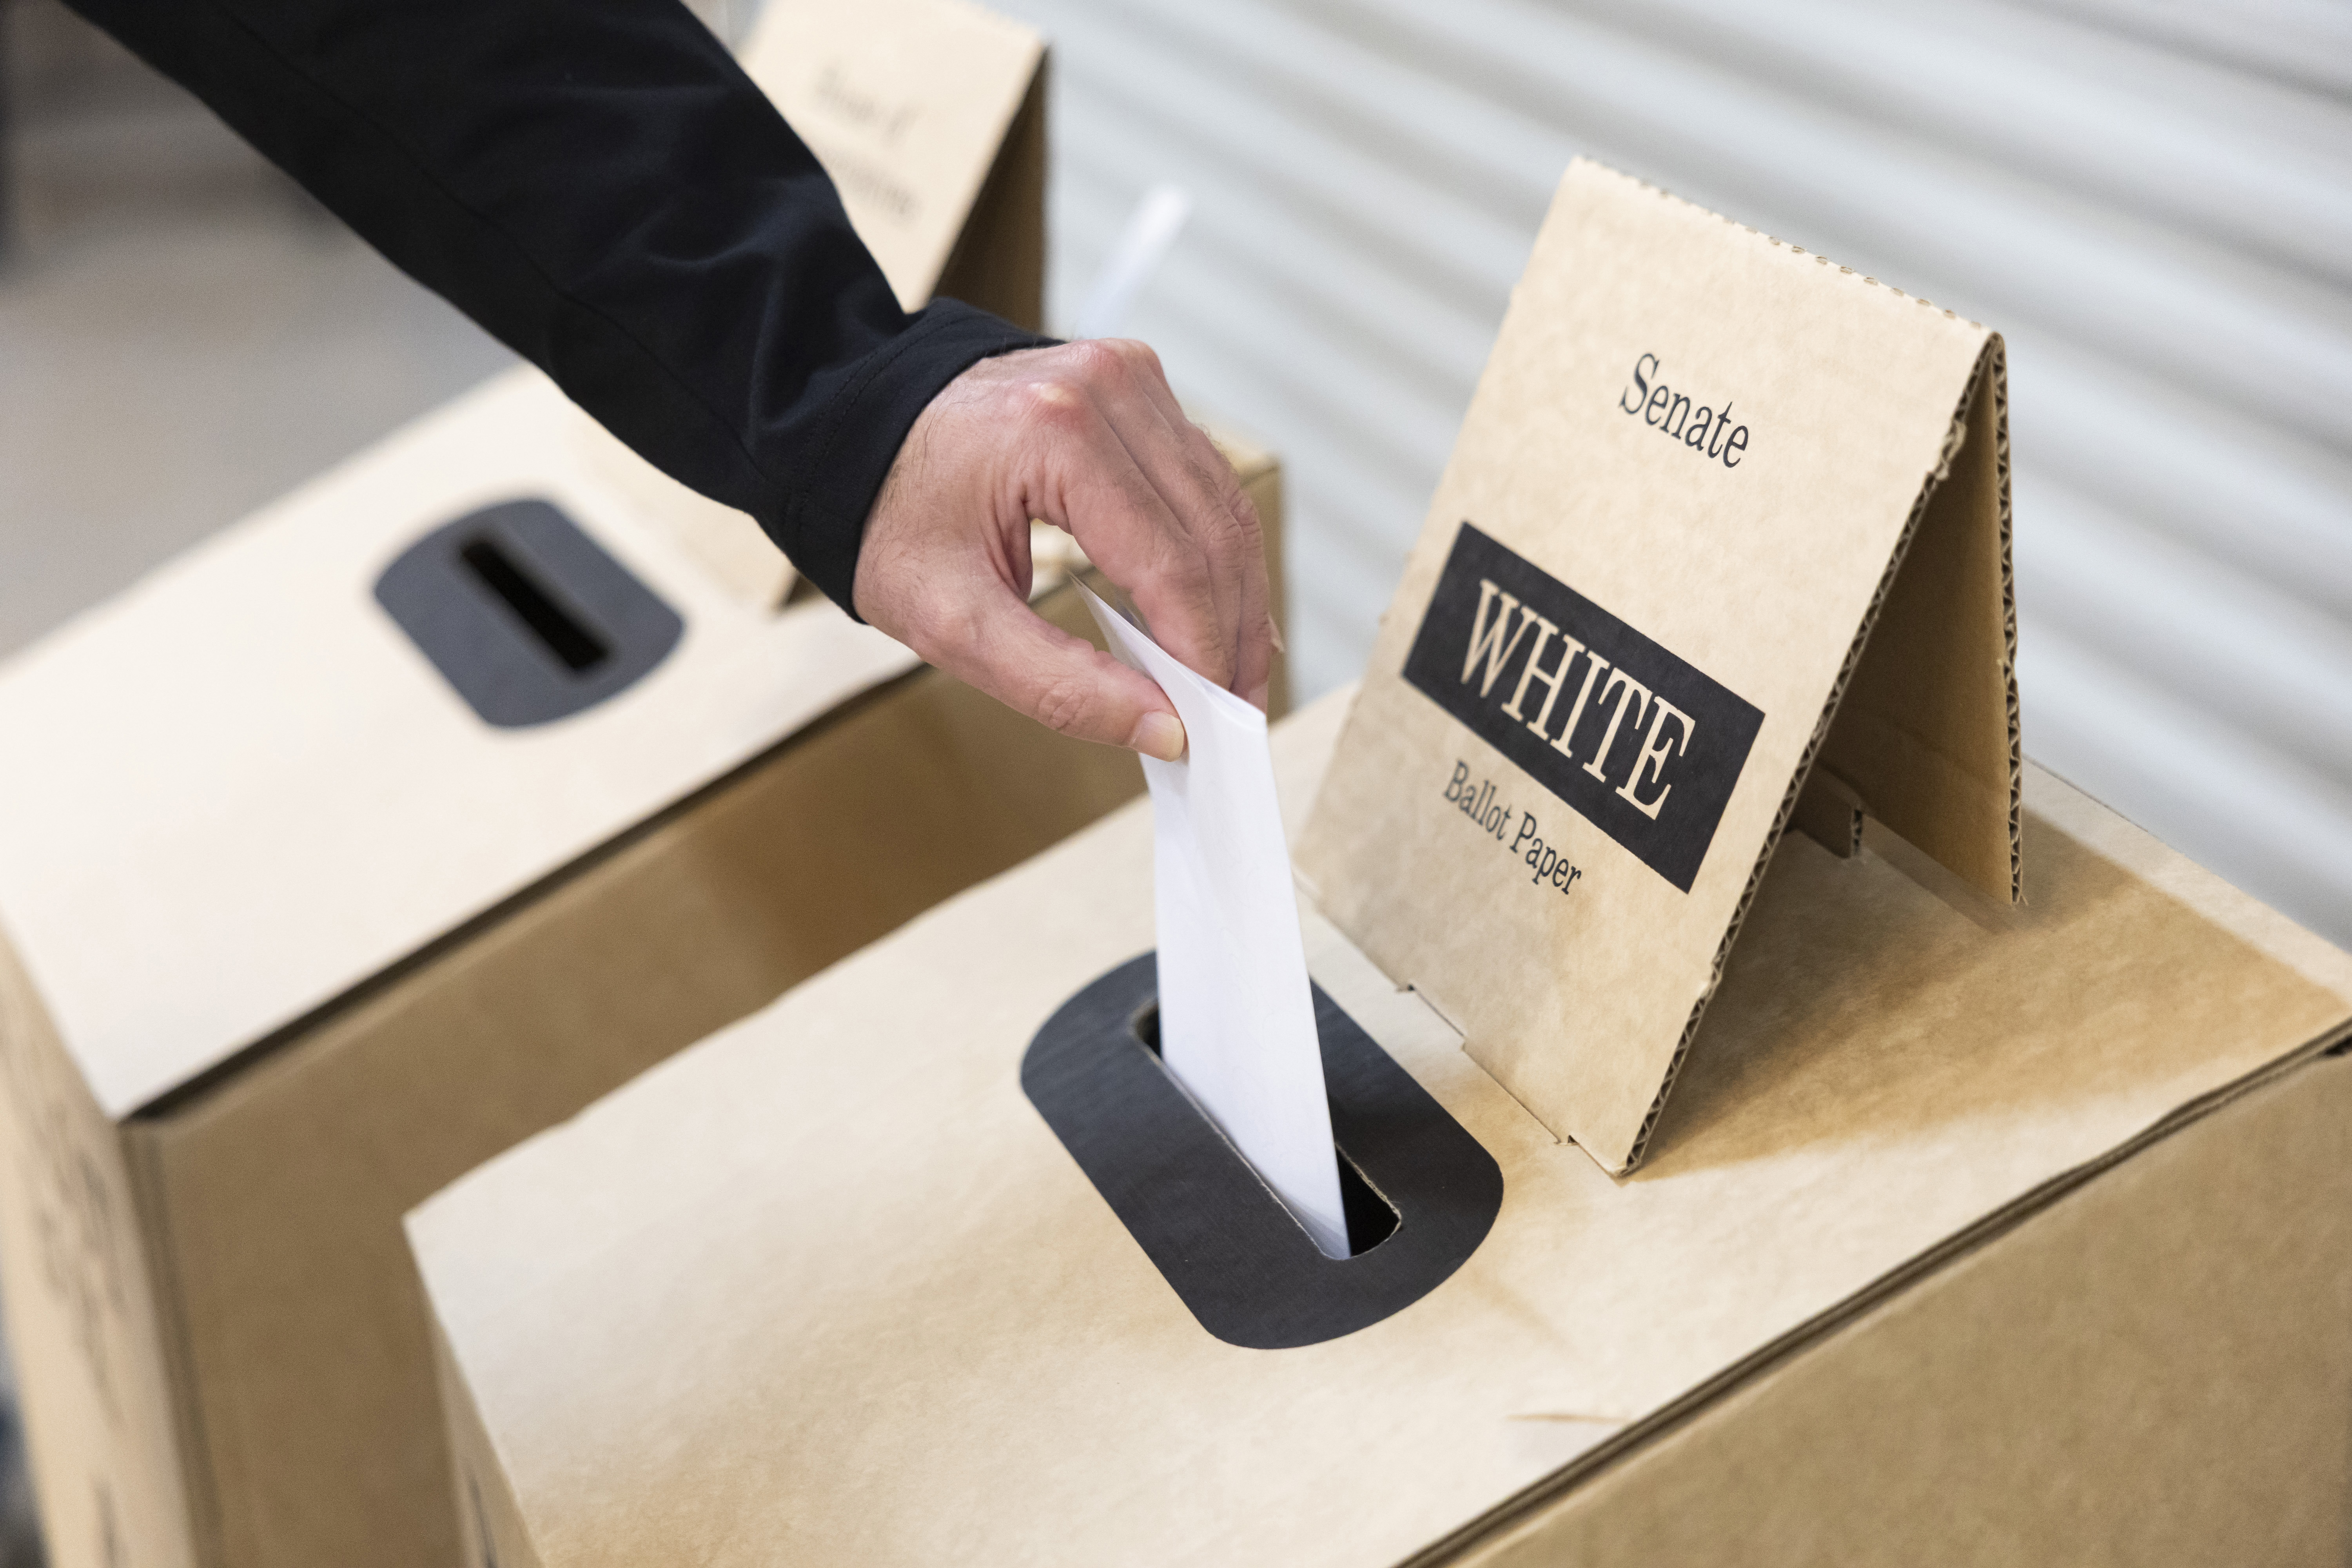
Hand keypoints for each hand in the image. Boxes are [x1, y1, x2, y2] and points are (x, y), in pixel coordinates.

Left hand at [853, 339, 1274, 759]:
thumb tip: (1162, 730)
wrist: (851, 431)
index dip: (1203, 653)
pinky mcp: (1136, 385)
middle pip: (1215, 533)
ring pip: (1226, 505)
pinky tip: (1216, 611)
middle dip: (1233, 635)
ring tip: (1232, 675)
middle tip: (1234, 715)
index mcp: (1057, 434)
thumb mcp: (951, 621)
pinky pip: (1205, 479)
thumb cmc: (887, 515)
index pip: (1171, 564)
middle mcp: (1107, 388)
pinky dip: (1216, 551)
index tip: (1212, 725)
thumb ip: (1059, 684)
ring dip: (1239, 596)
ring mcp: (1129, 376)